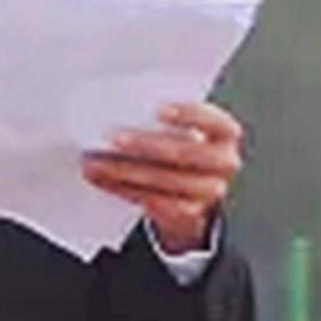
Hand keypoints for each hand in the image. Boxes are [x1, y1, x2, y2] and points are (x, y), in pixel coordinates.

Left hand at [83, 101, 244, 253]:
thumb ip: (162, 118)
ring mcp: (210, 190)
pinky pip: (153, 202)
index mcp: (224, 132)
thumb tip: (122, 107)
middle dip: (145, 145)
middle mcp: (224, 161)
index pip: (212, 120)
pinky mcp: (189, 213)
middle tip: (112, 138)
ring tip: (95, 163)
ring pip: (165, 181)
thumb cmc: (181, 145)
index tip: (157, 110)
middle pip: (185, 153)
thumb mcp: (182, 128)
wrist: (193, 191)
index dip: (187, 114)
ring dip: (125, 171)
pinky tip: (102, 180)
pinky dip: (123, 189)